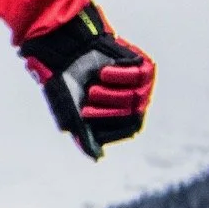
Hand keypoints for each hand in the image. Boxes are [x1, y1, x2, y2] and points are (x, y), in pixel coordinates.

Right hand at [23, 6, 154, 157]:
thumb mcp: (72, 112)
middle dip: (108, 106)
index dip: (110, 122)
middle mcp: (135, 100)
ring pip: (136, 96)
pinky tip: (104, 71)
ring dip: (112, 91)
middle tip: (90, 94)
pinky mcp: (141, 64)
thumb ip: (84, 136)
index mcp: (121, 115)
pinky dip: (119, 75)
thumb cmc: (69, 82)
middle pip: (133, 113)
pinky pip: (139, 76)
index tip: (87, 111)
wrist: (67, 51)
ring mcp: (141, 82)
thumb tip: (98, 157)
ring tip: (96, 81)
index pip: (131, 128)